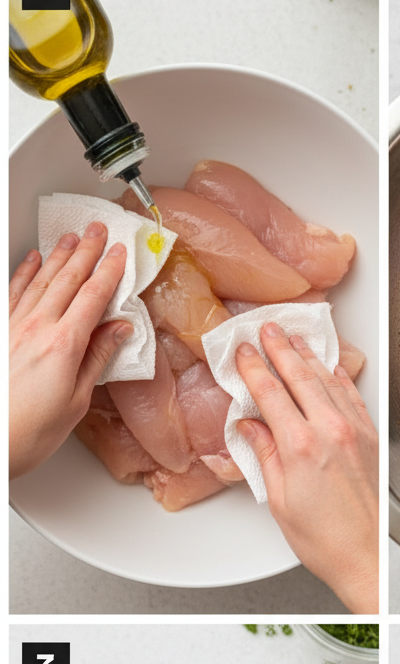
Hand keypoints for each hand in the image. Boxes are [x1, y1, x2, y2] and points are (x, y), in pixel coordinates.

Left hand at [10, 223, 132, 478]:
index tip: (120, 254)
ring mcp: (13, 328)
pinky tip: (31, 261)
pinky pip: (13, 293)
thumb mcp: (76, 401)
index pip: (93, 297)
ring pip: (40, 280)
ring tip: (71, 238)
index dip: (109, 272)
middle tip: (98, 231)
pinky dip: (25, 273)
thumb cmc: (29, 432)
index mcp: (63, 345)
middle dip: (86, 252)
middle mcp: (36, 329)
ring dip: (58, 256)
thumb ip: (96, 359)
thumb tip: (117, 333)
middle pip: (67, 280)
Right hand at [235, 323, 377, 612]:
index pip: (270, 392)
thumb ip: (265, 456)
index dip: (254, 367)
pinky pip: (353, 397)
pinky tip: (332, 368)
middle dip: (281, 348)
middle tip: (267, 328)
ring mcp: (355, 433)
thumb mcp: (279, 500)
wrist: (367, 558)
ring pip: (329, 381)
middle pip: (300, 376)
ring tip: (295, 339)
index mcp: (301, 446)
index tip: (243, 351)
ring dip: (309, 356)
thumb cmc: (326, 540)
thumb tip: (250, 429)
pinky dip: (339, 378)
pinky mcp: (371, 440)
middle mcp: (331, 432)